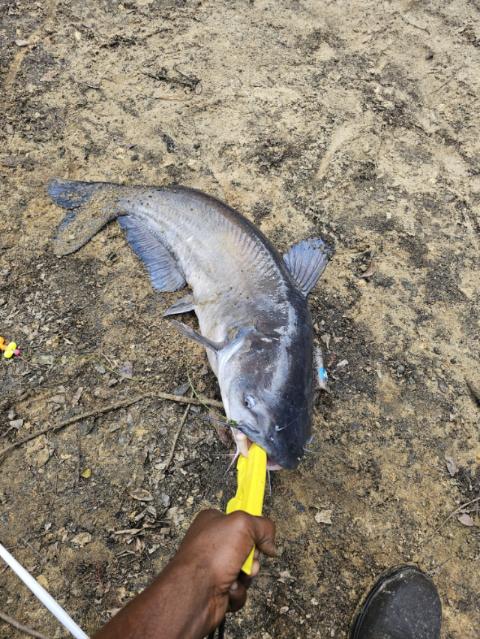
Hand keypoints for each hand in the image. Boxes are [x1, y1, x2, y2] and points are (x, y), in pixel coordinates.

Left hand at [93, 509, 275, 638]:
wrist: (195, 592)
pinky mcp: (217, 588)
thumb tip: (270, 542)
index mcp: (213, 522)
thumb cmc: (210, 555)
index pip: (240, 519)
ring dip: (246, 575)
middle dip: (252, 556)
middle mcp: (213, 543)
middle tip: (248, 558)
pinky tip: (227, 589)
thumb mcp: (243, 524)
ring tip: (235, 576)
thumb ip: (263, 525)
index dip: (252, 527)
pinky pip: (240, 589)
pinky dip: (238, 591)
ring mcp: (215, 566)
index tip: (260, 533)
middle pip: (248, 547)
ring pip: (246, 570)